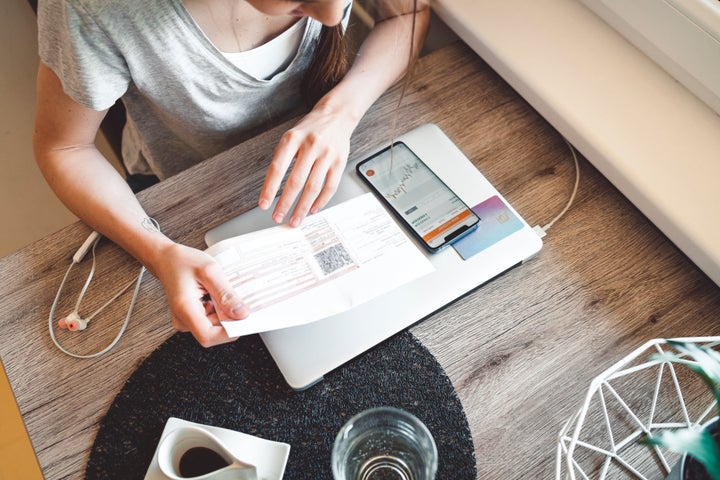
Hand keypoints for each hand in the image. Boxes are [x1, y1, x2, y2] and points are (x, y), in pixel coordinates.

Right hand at [152, 242, 248, 346]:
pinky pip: (212, 319)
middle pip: (215, 332)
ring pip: (216, 326)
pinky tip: (218, 294)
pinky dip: (220, 309)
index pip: (208, 336)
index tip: (244, 319)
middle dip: (230, 318)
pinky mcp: (192, 317)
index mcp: (185, 309)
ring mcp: (187, 320)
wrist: (167, 259)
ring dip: (226, 312)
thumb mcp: (210, 271)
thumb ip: (226, 294)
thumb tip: (242, 314)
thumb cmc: (184, 261)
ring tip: (222, 291)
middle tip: (235, 297)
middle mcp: (184, 319)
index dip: (229, 332)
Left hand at [258, 102, 355, 226]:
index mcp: (293, 139)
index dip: (269, 189)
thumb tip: (272, 187)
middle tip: (278, 218)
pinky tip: (313, 209)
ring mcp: (327, 154)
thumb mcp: (291, 136)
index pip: (277, 168)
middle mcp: (310, 146)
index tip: (264, 204)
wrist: (337, 115)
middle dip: (285, 203)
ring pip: (313, 187)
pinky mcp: (340, 162)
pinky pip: (330, 186)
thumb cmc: (310, 129)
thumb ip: (283, 158)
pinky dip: (321, 201)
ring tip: (295, 219)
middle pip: (296, 181)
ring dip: (303, 207)